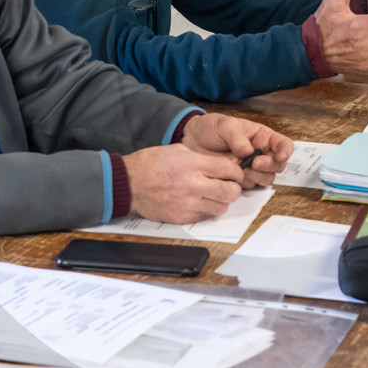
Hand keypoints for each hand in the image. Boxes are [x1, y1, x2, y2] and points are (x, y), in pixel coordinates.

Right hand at [122, 144, 243, 223]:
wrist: (130, 183)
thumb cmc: (152, 164)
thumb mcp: (179, 151)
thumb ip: (203, 159)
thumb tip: (223, 167)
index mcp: (193, 164)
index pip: (229, 170)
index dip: (236, 172)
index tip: (235, 174)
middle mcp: (193, 184)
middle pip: (230, 192)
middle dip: (233, 189)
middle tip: (228, 186)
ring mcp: (187, 203)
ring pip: (221, 208)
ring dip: (221, 202)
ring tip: (212, 196)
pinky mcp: (182, 217)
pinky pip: (205, 216)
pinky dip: (206, 210)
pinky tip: (199, 202)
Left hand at [182, 113, 294, 187]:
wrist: (192, 141)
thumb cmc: (211, 128)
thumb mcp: (224, 125)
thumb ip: (237, 138)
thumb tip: (249, 151)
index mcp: (262, 137)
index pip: (283, 144)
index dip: (285, 151)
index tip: (279, 156)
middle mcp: (261, 153)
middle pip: (278, 165)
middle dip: (269, 166)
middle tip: (254, 164)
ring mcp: (252, 167)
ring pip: (267, 178)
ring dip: (258, 176)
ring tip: (242, 170)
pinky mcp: (241, 179)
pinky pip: (251, 186)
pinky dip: (245, 184)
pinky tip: (234, 176)